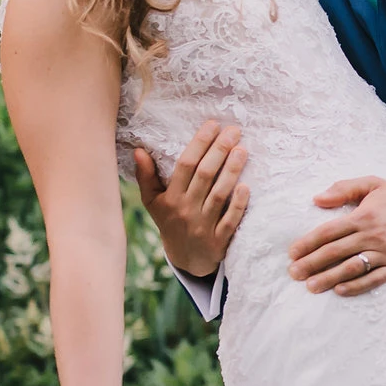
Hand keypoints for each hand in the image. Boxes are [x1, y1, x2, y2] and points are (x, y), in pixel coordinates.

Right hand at [132, 120, 249, 278]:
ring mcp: (203, 227)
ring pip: (218, 195)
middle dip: (219, 151)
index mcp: (171, 198)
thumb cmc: (171, 222)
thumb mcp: (153, 202)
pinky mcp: (219, 241)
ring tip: (242, 150)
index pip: (185, 165)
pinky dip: (238, 205)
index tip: (213, 124)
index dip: (199, 143)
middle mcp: (186, 211)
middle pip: (204, 176)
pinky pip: (229, 221)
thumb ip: (146, 176)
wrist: (186, 260)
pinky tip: (246, 186)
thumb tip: (139, 150)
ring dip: (231, 172)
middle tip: (234, 131)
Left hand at [289, 177, 385, 295]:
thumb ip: (344, 188)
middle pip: (335, 252)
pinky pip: (374, 279)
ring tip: (311, 286)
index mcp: (364, 215)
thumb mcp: (374, 183)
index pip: (328, 231)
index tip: (292, 253)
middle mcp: (373, 235)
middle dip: (311, 263)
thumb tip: (317, 199)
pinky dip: (356, 286)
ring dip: (328, 278)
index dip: (307, 243)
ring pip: (351, 268)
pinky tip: (340, 290)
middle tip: (294, 273)